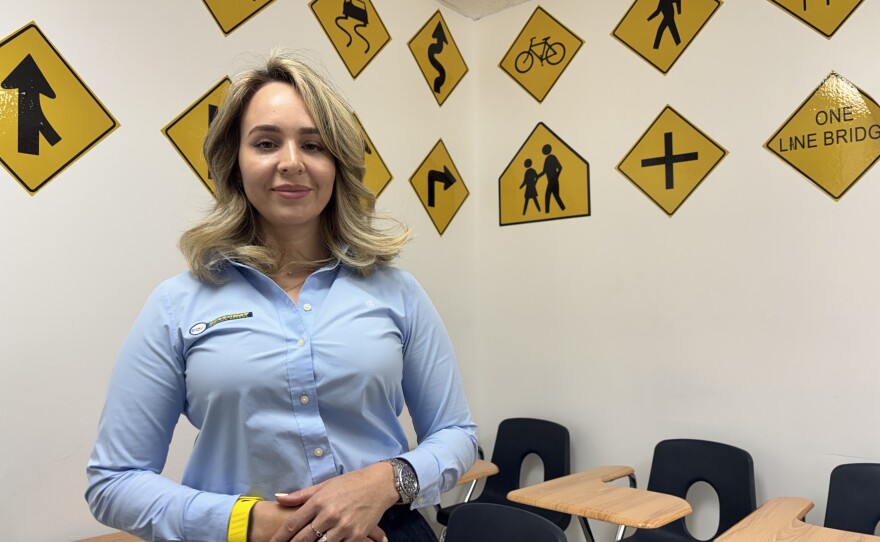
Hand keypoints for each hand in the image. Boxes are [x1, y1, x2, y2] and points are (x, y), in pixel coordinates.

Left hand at [269, 462, 397, 541]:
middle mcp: (329, 515)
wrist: (379, 485)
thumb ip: (301, 495)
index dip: (280, 536)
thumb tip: (278, 498)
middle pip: (303, 539)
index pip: (293, 523)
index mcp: (319, 501)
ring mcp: (343, 527)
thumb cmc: (350, 483)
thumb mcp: (324, 485)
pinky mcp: (357, 536)